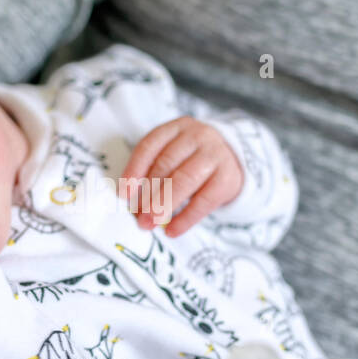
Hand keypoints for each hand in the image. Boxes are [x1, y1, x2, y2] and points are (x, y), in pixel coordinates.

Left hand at [120, 116, 243, 237]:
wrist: (233, 160)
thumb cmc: (193, 160)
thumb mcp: (174, 154)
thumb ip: (154, 171)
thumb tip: (134, 206)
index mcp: (176, 128)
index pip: (150, 145)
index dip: (134, 169)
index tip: (124, 194)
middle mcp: (197, 136)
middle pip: (167, 164)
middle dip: (148, 193)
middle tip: (137, 216)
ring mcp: (215, 155)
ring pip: (184, 180)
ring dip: (164, 205)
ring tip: (150, 223)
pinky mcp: (228, 177)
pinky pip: (204, 200)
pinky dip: (185, 218)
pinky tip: (172, 231)